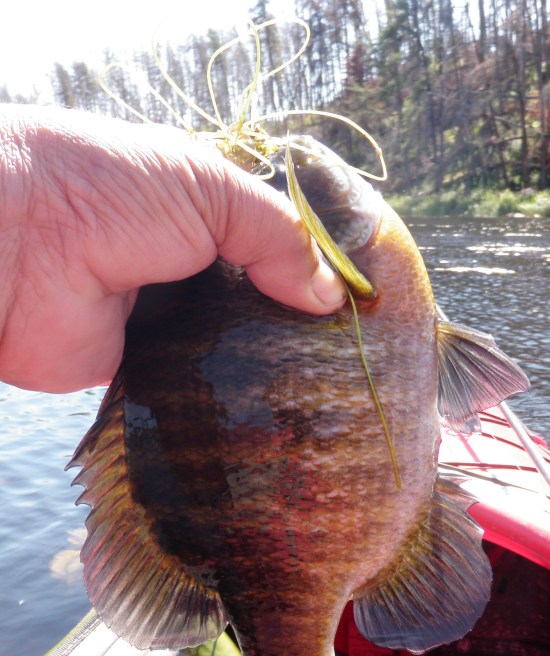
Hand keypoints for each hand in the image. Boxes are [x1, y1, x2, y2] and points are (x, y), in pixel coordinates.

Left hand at [0, 105, 343, 392]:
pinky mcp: (144, 371)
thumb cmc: (108, 190)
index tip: (360, 308)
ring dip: (267, 369)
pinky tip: (270, 416)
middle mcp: (188, 271)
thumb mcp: (208, 188)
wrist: (15, 242)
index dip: (315, 275)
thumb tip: (330, 296)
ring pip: (233, 353)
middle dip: (297, 330)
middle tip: (350, 361)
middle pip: (259, 307)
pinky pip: (197, 391)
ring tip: (324, 394)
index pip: (275, 250)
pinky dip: (227, 401)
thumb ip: (277, 237)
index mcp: (204, 218)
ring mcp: (167, 323)